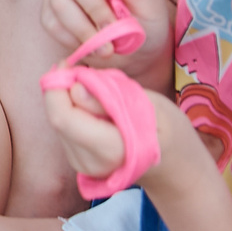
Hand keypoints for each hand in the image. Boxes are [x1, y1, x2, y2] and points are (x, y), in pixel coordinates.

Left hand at [41, 80, 178, 185]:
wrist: (174, 164)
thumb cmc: (168, 128)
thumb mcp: (148, 103)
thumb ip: (109, 97)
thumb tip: (74, 89)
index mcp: (111, 150)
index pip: (64, 118)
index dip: (58, 87)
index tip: (68, 63)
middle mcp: (92, 164)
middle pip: (58, 119)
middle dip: (60, 89)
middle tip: (75, 67)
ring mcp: (84, 167)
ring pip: (58, 123)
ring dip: (65, 98)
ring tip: (89, 85)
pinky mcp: (79, 161)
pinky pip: (65, 130)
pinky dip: (71, 109)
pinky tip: (89, 102)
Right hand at [44, 0, 176, 78]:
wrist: (137, 54)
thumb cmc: (147, 21)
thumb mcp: (150, 1)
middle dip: (96, 8)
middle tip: (114, 30)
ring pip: (59, 1)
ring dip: (85, 29)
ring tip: (107, 46)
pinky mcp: (51, 12)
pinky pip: (51, 22)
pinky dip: (73, 39)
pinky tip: (91, 44)